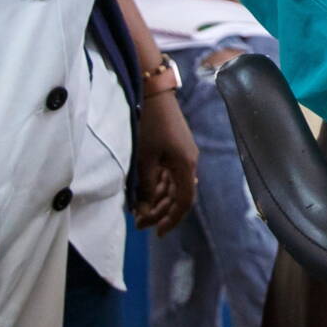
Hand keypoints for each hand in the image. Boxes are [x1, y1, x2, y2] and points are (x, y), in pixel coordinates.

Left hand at [130, 83, 197, 233]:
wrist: (154, 93)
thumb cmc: (150, 125)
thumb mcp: (145, 158)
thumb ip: (145, 186)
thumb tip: (143, 209)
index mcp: (185, 166)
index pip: (184, 201)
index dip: (172, 219)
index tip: (158, 232)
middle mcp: (188, 163)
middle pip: (178, 196)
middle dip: (159, 212)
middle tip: (138, 223)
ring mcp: (182, 155)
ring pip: (172, 187)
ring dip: (157, 200)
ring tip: (137, 210)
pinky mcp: (175, 149)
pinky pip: (169, 175)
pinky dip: (157, 186)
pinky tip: (143, 192)